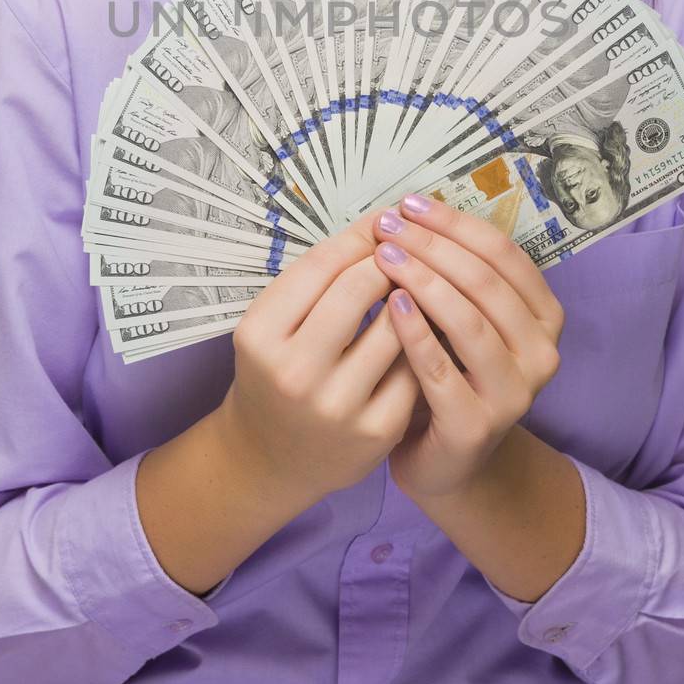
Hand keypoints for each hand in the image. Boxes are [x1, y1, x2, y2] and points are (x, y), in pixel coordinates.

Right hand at [217, 208, 421, 507]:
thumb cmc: (275, 374)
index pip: (321, 264)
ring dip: (412, 296)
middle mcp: (294, 371)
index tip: (383, 223)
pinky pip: (413, 366)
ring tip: (417, 285)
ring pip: (395, 325)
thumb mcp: (272, 325)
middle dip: (390, 259)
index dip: (359, 236)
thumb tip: (381, 223)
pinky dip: (421, 341)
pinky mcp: (376, 431)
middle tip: (404, 250)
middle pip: (358, 288)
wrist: (271, 460)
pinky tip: (422, 330)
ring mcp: (337, 405)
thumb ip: (317, 278)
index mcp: (260, 334)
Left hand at [374, 194, 565, 499]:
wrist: (446, 460)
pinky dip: (415, 333)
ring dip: (424, 282)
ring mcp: (514, 393)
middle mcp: (541, 353)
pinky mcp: (477, 426)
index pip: (502, 253)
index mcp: (544, 315)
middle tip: (387, 226)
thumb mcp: (461, 317)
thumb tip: (411, 209)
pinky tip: (389, 305)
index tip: (409, 204)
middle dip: (432, 246)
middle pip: (485, 282)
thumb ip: (453, 272)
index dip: (455, 223)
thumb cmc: (449, 372)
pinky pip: (441, 370)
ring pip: (469, 322)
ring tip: (384, 257)